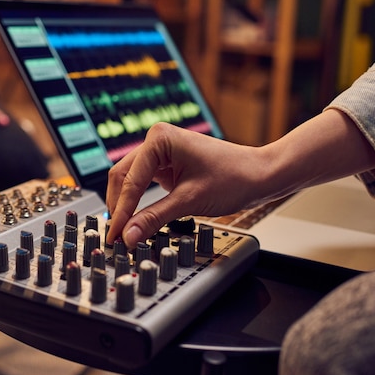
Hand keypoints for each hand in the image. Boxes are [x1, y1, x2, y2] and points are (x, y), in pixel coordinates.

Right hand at [106, 122, 263, 247]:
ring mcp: (160, 152)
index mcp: (159, 139)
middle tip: (115, 236)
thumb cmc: (234, 177)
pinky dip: (137, 202)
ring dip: (125, 205)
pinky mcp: (165, 164)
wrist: (260, 175)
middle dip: (118, 207)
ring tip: (122, 230)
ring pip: (129, 180)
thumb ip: (154, 218)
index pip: (130, 181)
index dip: (121, 212)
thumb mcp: (189, 201)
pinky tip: (134, 219)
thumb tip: (128, 236)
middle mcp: (156, 140)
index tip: (115, 236)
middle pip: (122, 177)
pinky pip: (142, 183)